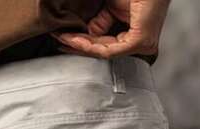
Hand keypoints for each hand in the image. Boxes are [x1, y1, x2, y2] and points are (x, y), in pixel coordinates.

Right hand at [52, 0, 170, 59]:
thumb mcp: (111, 7)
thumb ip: (99, 22)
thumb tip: (86, 34)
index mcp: (134, 35)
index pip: (104, 43)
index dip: (83, 42)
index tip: (64, 37)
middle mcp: (139, 43)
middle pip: (102, 50)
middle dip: (78, 46)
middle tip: (59, 41)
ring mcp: (141, 44)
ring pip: (103, 52)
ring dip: (81, 46)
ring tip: (63, 39)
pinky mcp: (139, 42)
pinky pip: (110, 50)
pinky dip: (90, 46)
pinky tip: (75, 39)